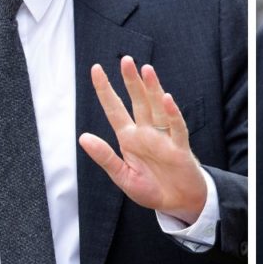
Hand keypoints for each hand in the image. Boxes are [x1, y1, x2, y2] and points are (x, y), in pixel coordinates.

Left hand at [79, 56, 206, 223]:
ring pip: (156, 108)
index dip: (105, 90)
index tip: (96, 69)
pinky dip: (171, 113)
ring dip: (152, 89)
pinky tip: (166, 99)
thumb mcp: (122, 176)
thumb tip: (83, 137)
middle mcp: (146, 132)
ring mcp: (163, 137)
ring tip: (146, 70)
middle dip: (131, 81)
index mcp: (129, 138)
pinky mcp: (179, 147)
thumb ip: (105, 157)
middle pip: (138, 101)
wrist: (178, 203)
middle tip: (126, 60)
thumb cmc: (151, 188)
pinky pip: (176, 127)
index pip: (114, 109)